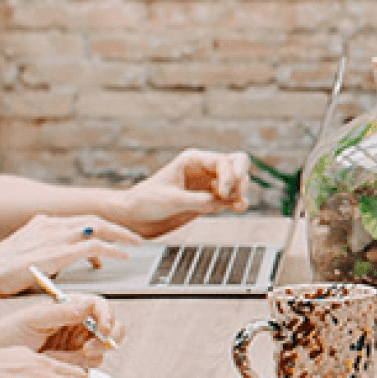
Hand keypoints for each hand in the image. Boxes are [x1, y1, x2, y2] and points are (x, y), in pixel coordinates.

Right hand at [0, 214, 135, 300]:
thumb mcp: (27, 256)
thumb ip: (45, 255)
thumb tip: (59, 264)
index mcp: (43, 223)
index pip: (79, 220)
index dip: (100, 226)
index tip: (113, 234)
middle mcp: (51, 223)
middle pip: (94, 218)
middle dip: (116, 226)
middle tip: (133, 237)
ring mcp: (56, 235)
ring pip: (99, 226)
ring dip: (121, 234)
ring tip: (135, 243)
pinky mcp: (59, 251)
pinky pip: (95, 245)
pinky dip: (113, 248)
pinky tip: (123, 256)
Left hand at [0, 296, 120, 364]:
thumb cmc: (8, 332)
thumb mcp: (35, 319)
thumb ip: (63, 312)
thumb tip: (88, 306)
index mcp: (71, 306)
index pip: (102, 307)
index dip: (107, 318)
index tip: (101, 330)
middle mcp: (78, 323)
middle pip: (111, 329)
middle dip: (105, 340)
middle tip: (88, 349)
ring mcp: (78, 343)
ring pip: (101, 351)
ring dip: (82, 356)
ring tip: (57, 356)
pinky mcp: (74, 361)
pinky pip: (88, 366)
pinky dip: (75, 366)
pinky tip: (56, 362)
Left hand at [111, 148, 251, 231]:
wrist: (135, 217)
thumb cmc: (146, 201)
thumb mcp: (170, 200)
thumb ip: (197, 200)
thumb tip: (221, 201)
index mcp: (192, 160)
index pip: (223, 161)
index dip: (228, 176)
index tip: (222, 193)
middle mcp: (203, 169)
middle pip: (236, 163)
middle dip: (241, 178)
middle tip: (235, 194)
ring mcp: (207, 185)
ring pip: (237, 181)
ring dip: (241, 191)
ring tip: (236, 205)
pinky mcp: (208, 200)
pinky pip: (231, 198)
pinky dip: (238, 202)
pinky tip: (238, 208)